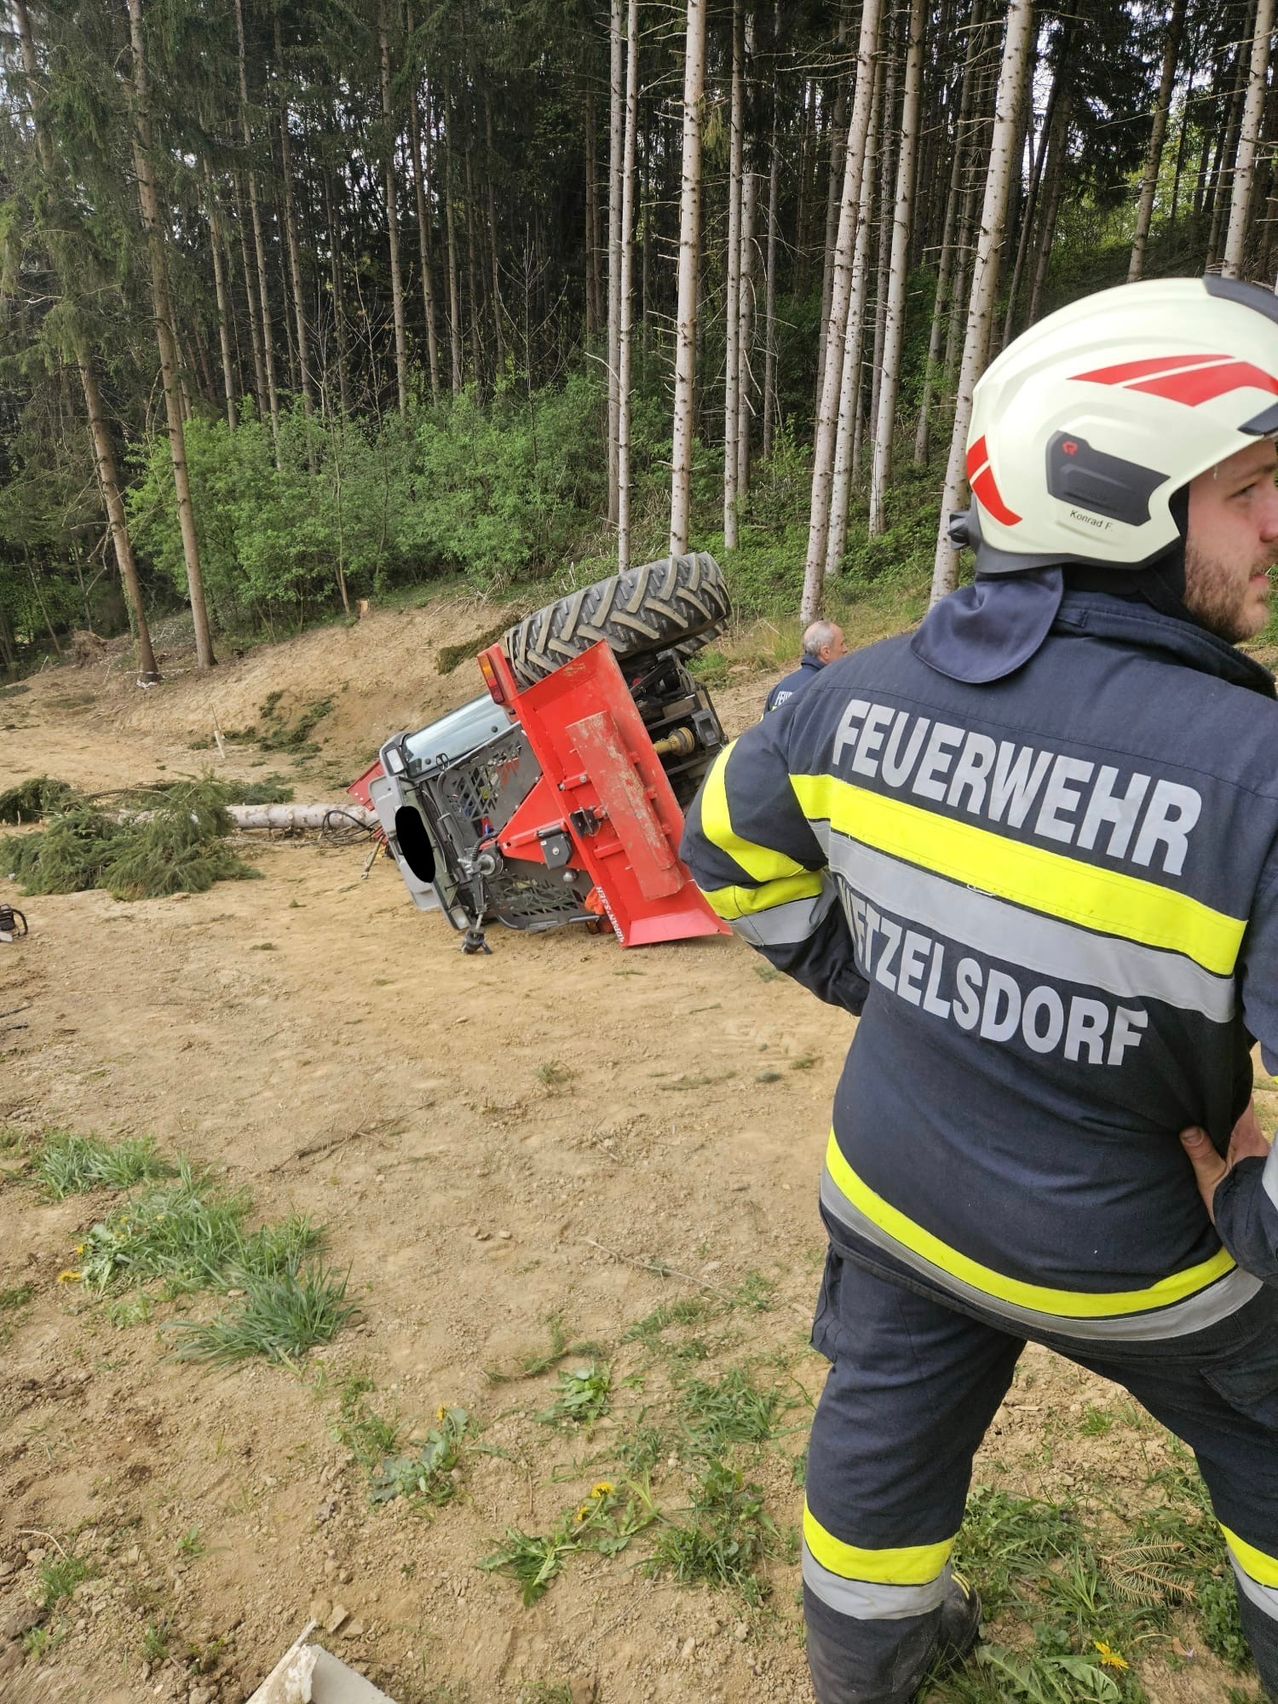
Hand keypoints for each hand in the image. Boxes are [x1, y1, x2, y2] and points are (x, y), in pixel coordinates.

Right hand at [1181, 1101, 1271, 1223]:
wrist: (1253, 1230)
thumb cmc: (1231, 1205)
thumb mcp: (1210, 1180)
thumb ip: (1201, 1153)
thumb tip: (1189, 1128)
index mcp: (1246, 1138)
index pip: (1242, 1104)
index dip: (1228, 1092)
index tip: (1209, 1085)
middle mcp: (1257, 1139)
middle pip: (1241, 1112)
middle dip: (1223, 1106)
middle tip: (1199, 1101)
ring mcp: (1260, 1149)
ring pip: (1243, 1124)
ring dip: (1227, 1121)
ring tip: (1203, 1118)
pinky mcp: (1259, 1160)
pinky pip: (1244, 1138)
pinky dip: (1231, 1134)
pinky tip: (1215, 1138)